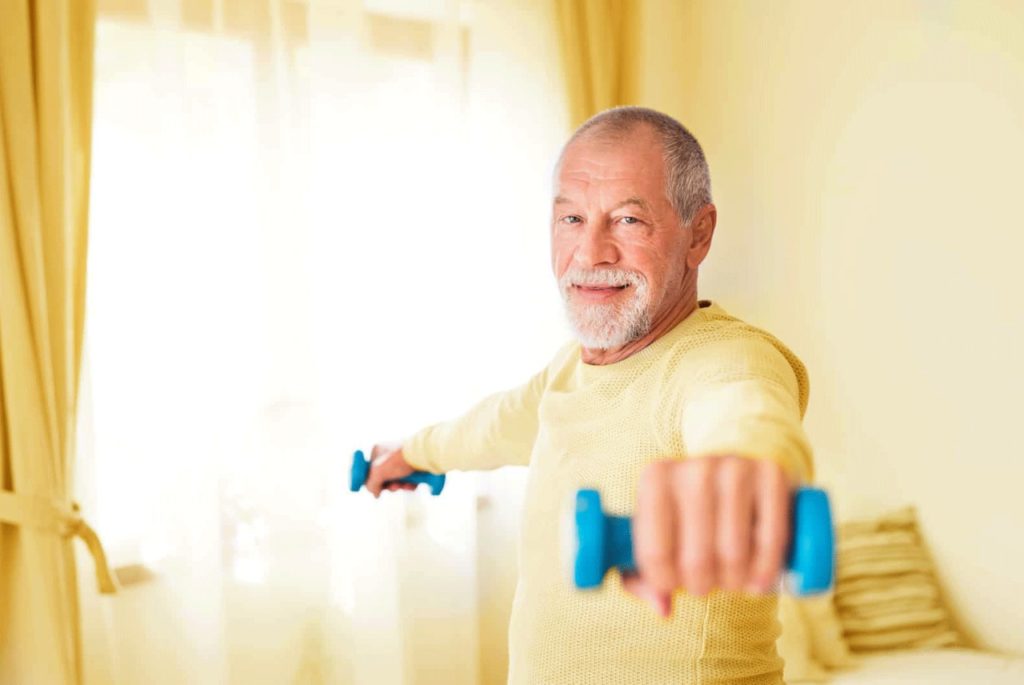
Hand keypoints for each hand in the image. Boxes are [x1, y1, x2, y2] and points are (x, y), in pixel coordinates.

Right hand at [364, 443, 416, 497]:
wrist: (422, 455)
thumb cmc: (398, 460)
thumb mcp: (377, 473)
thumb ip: (371, 485)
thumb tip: (375, 493)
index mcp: (379, 450)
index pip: (370, 469)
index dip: (373, 481)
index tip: (376, 488)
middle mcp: (390, 453)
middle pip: (385, 476)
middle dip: (389, 485)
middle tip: (393, 487)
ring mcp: (403, 459)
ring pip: (398, 479)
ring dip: (400, 486)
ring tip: (404, 485)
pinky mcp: (414, 465)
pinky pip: (409, 479)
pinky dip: (410, 484)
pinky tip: (411, 484)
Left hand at [622, 455, 791, 616]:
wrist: (733, 474)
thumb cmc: (686, 514)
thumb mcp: (655, 534)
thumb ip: (642, 577)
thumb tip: (663, 607)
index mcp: (655, 478)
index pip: (655, 554)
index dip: (666, 582)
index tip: (674, 583)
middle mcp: (694, 469)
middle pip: (696, 560)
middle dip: (702, 586)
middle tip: (706, 583)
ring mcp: (735, 468)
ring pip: (734, 555)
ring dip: (734, 582)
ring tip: (731, 578)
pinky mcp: (772, 475)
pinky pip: (771, 541)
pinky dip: (766, 571)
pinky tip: (759, 579)